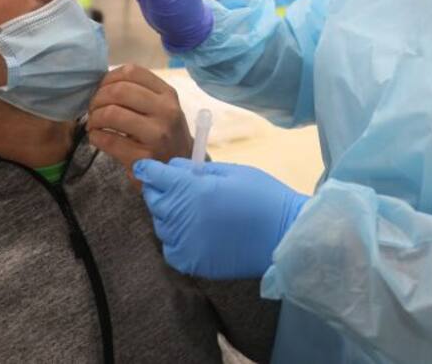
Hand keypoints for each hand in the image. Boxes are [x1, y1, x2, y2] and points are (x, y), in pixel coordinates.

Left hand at [87, 64, 191, 170]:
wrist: (178, 171)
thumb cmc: (163, 135)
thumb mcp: (161, 108)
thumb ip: (139, 93)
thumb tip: (102, 83)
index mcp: (167, 94)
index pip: (132, 71)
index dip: (109, 78)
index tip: (101, 89)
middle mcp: (165, 111)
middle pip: (119, 90)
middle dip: (98, 98)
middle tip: (93, 108)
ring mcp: (156, 135)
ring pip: (112, 113)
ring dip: (95, 117)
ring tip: (93, 124)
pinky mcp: (144, 158)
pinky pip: (109, 140)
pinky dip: (95, 136)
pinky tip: (97, 137)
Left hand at [134, 158, 307, 278]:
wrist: (283, 235)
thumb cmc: (262, 196)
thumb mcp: (230, 171)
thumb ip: (196, 169)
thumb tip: (174, 168)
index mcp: (190, 188)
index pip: (153, 175)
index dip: (149, 169)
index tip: (148, 168)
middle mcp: (181, 215)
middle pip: (153, 200)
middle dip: (159, 190)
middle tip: (175, 188)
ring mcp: (184, 242)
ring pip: (161, 225)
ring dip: (168, 215)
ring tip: (190, 211)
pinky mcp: (191, 263)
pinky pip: (170, 249)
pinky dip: (175, 240)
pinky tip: (192, 233)